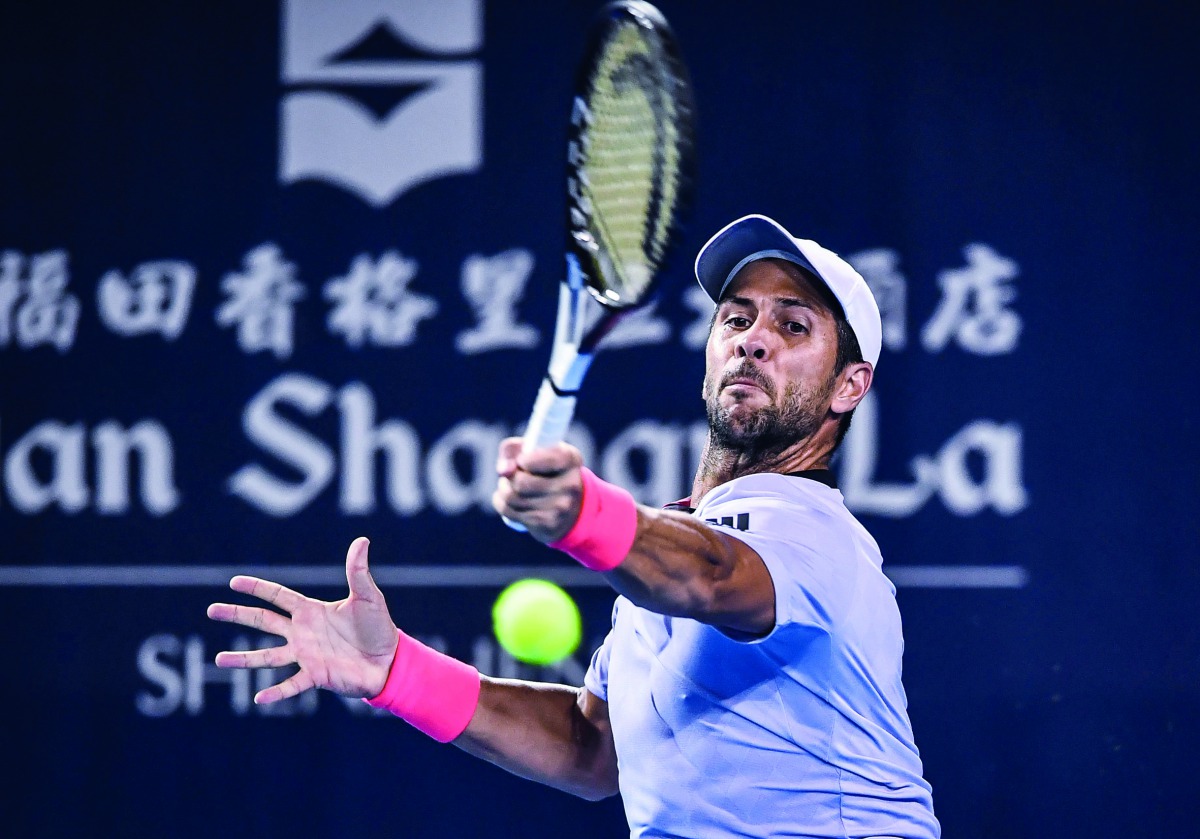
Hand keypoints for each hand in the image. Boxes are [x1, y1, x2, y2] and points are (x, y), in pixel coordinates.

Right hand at [206, 537, 399, 703]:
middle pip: (263, 621)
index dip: (257, 588)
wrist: (390, 660)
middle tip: (211, 610)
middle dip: (237, 615)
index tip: (234, 582)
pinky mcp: (316, 676)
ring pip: (268, 656)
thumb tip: (362, 540)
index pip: (278, 596)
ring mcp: (306, 655)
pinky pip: (292, 684)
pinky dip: (277, 692)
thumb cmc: (378, 627)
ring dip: (244, 658)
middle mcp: (302, 632)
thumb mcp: (368, 596)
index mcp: (311, 611)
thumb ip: (359, 571)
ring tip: (218, 659)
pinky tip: (259, 697)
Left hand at [493, 438, 584, 542]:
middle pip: (520, 482)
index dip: (521, 460)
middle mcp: (570, 484)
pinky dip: (501, 504)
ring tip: (508, 486)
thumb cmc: (544, 470)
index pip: (534, 460)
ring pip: (512, 498)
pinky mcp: (549, 525)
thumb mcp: (532, 450)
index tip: (522, 461)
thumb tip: (503, 470)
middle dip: (509, 478)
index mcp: (569, 459)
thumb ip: (512, 449)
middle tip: (513, 476)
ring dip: (503, 490)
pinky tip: (508, 501)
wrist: (569, 506)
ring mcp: (561, 507)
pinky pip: (509, 512)